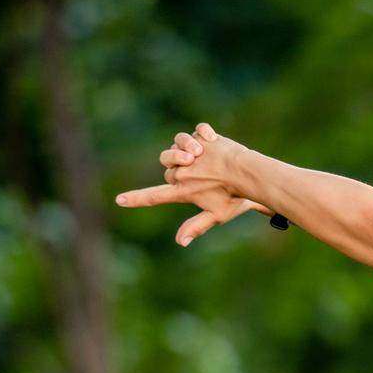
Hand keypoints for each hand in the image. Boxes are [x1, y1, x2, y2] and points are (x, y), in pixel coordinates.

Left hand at [115, 123, 271, 245]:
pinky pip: (198, 130)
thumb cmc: (235, 198)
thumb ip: (198, 225)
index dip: (137, 198)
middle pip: (167, 160)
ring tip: (200, 148)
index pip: (155, 196)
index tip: (119, 201)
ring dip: (186, 143)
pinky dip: (203, 132)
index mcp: (183, 190)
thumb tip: (181, 242)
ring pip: (178, 142)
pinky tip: (213, 138)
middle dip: (176, 158)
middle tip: (190, 159)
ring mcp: (196, 153)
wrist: (252, 178)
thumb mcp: (218, 214)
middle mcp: (185, 170)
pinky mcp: (207, 139)